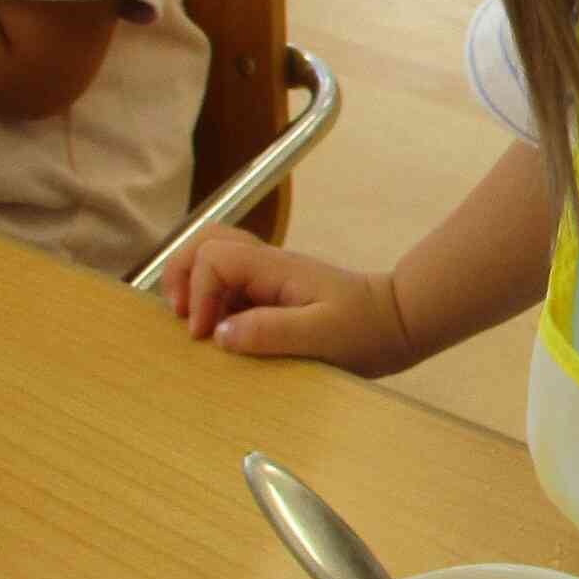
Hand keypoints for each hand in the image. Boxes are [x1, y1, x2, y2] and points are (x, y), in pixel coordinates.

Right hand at [161, 226, 419, 377]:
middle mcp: (267, 264)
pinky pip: (228, 283)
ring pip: (212, 258)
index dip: (199, 293)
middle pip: (205, 241)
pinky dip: (212, 301)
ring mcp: (267, 276)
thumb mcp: (322, 336)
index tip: (206, 334)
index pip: (214, 257)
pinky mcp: (271, 293)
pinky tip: (219, 332)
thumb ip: (271, 332)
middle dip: (181, 275)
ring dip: (193, 286)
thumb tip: (220, 333)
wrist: (398, 322)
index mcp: (276, 267)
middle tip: (184, 319)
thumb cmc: (366, 329)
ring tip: (195, 324)